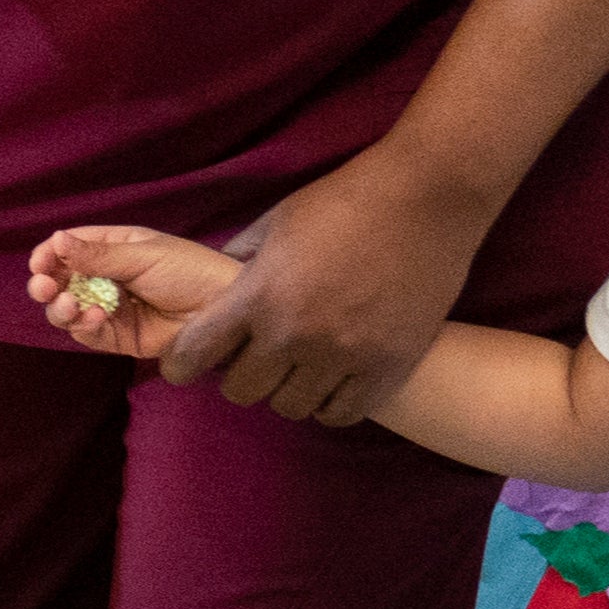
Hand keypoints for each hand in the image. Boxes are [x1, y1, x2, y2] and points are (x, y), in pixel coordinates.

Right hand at [25, 225, 246, 360]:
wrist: (226, 310)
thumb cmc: (191, 271)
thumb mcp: (143, 256)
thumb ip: (97, 255)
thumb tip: (55, 240)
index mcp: (113, 249)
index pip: (68, 249)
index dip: (49, 256)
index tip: (40, 264)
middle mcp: (106, 278)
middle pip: (61, 282)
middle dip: (46, 285)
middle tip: (43, 289)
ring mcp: (111, 309)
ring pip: (67, 311)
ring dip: (61, 308)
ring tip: (70, 306)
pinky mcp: (119, 337)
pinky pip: (88, 334)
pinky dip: (84, 327)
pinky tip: (96, 318)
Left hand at [150, 152, 487, 422]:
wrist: (427, 196)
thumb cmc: (345, 200)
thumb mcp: (276, 223)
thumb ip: (242, 259)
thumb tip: (219, 284)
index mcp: (258, 295)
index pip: (195, 353)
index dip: (181, 365)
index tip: (184, 367)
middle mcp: (296, 333)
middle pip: (241, 391)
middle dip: (240, 378)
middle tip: (254, 362)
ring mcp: (345, 354)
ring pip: (291, 407)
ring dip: (287, 391)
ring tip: (298, 371)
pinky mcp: (391, 365)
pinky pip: (344, 413)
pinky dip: (331, 404)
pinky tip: (332, 384)